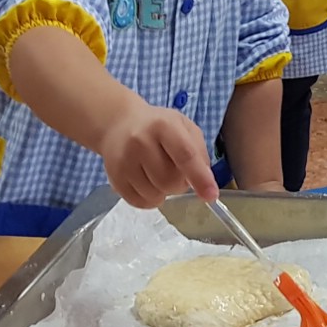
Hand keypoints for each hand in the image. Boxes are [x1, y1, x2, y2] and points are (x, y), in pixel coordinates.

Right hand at [96, 99, 219, 208]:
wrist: (119, 124)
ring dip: (165, 192)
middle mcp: (141, 142)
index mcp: (164, 126)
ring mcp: (124, 161)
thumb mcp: (183, 127)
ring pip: (155, 195)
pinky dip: (151, 199)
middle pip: (170, 181)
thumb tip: (205, 182)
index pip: (185, 156)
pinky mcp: (114, 177)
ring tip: (159, 174)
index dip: (200, 178)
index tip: (211, 195)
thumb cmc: (158, 127)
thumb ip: (198, 151)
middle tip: (177, 172)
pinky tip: (149, 183)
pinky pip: (140, 202)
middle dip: (180, 184)